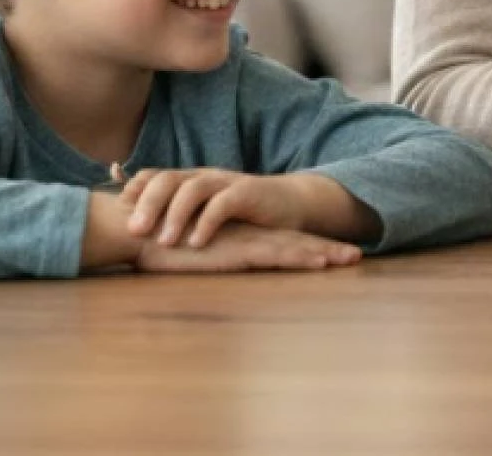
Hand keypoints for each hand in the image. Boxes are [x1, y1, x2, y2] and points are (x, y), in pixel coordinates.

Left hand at [121, 168, 314, 248]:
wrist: (286, 204)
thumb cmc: (239, 215)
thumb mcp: (202, 213)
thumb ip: (172, 217)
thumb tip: (130, 232)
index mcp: (189, 179)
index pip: (154, 176)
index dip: (135, 190)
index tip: (117, 211)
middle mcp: (204, 176)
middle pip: (167, 179)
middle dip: (148, 203)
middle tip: (134, 231)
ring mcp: (226, 182)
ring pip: (193, 188)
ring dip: (175, 214)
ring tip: (164, 241)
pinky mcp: (248, 193)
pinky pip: (223, 203)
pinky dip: (207, 222)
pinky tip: (196, 243)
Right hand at [134, 221, 362, 273]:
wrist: (135, 228)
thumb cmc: (155, 242)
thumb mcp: (188, 251)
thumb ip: (202, 254)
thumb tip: (205, 261)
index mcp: (238, 237)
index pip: (280, 240)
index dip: (307, 245)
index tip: (334, 253)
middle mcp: (246, 236)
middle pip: (296, 241)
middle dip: (327, 248)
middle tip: (356, 254)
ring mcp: (243, 241)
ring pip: (294, 247)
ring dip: (324, 253)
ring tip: (351, 258)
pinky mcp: (235, 249)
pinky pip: (275, 255)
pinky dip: (301, 258)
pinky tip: (321, 262)